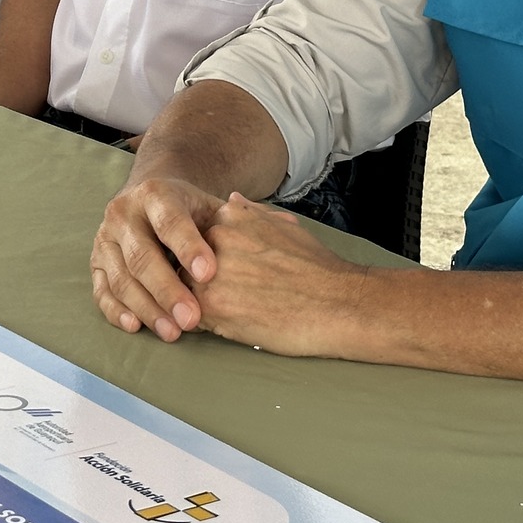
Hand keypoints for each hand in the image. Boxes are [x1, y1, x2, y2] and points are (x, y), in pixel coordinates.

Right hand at [89, 173, 222, 341]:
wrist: (149, 200)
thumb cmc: (189, 212)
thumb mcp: (209, 205)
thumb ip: (235, 220)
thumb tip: (276, 229)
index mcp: (155, 194)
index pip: (170, 221)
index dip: (188, 247)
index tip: (208, 274)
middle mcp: (123, 213)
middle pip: (141, 255)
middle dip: (167, 290)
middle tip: (192, 318)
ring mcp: (106, 239)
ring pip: (121, 278)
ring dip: (146, 308)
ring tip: (172, 332)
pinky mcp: (96, 263)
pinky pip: (101, 290)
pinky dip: (116, 310)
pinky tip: (136, 326)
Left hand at [192, 193, 370, 357]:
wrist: (341, 304)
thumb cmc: (318, 269)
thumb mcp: (284, 225)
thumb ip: (251, 213)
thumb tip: (232, 198)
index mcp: (228, 217)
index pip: (194, 237)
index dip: (206, 259)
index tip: (226, 272)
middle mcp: (212, 239)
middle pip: (182, 262)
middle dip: (198, 280)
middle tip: (233, 296)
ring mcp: (207, 272)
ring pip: (181, 290)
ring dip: (197, 303)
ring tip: (235, 311)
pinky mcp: (210, 307)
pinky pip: (189, 317)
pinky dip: (204, 324)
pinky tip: (232, 324)